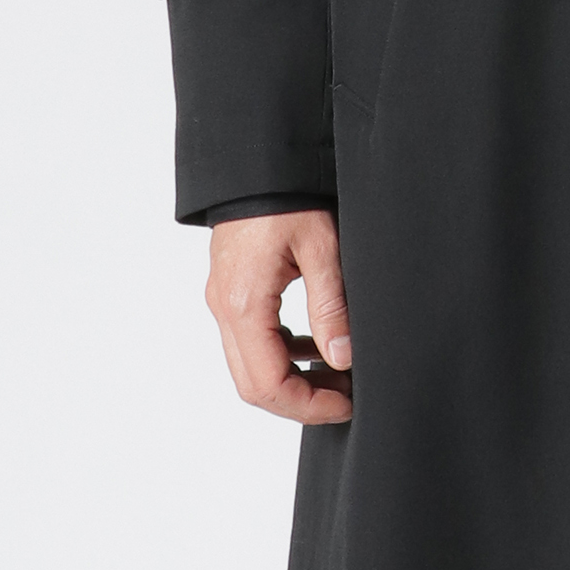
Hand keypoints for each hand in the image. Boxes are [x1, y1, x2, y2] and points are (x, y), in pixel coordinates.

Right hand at [205, 209, 353, 424]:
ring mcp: (222, 302)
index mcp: (244, 304)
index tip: (347, 404)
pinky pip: (251, 342)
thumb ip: (331, 306)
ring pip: (250, 367)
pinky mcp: (230, 293)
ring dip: (292, 380)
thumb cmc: (289, 197)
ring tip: (339, 375)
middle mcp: (224, 309)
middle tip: (346, 398)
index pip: (269, 383)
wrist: (257, 164)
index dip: (309, 405)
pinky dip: (282, 355)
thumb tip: (343, 358)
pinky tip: (316, 346)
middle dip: (301, 401)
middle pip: (254, 386)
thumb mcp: (322, 247)